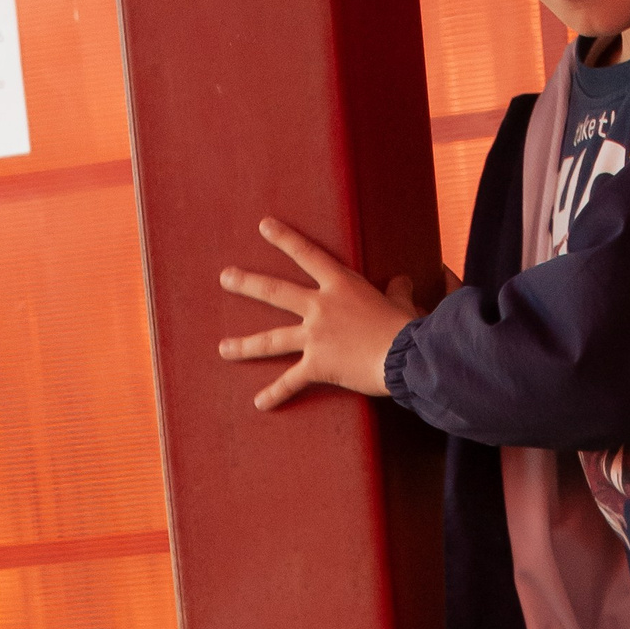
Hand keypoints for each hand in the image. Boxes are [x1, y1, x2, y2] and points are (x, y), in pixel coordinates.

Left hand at [218, 217, 418, 410]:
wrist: (406, 355)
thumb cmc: (407, 327)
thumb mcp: (401, 303)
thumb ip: (398, 290)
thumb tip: (403, 280)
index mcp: (341, 285)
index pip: (308, 255)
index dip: (285, 238)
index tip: (263, 226)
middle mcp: (321, 307)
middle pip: (276, 292)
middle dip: (247, 284)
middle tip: (225, 277)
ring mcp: (315, 337)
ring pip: (272, 340)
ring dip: (245, 345)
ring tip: (222, 349)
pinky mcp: (318, 365)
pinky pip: (292, 381)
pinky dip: (275, 394)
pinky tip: (259, 403)